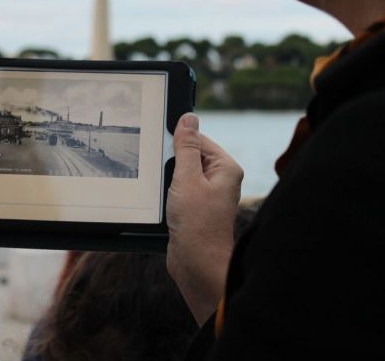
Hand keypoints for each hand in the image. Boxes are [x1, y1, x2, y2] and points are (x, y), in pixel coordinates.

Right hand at [166, 112, 242, 325]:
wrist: (197, 265)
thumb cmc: (198, 224)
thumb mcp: (187, 178)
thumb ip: (186, 147)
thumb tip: (188, 118)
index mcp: (225, 168)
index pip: (199, 139)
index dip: (178, 139)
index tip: (159, 140)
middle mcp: (219, 180)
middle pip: (188, 156)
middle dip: (170, 161)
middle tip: (160, 171)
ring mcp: (206, 195)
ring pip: (179, 174)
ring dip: (166, 178)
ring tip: (162, 189)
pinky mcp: (194, 209)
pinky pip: (176, 191)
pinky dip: (165, 192)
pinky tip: (160, 200)